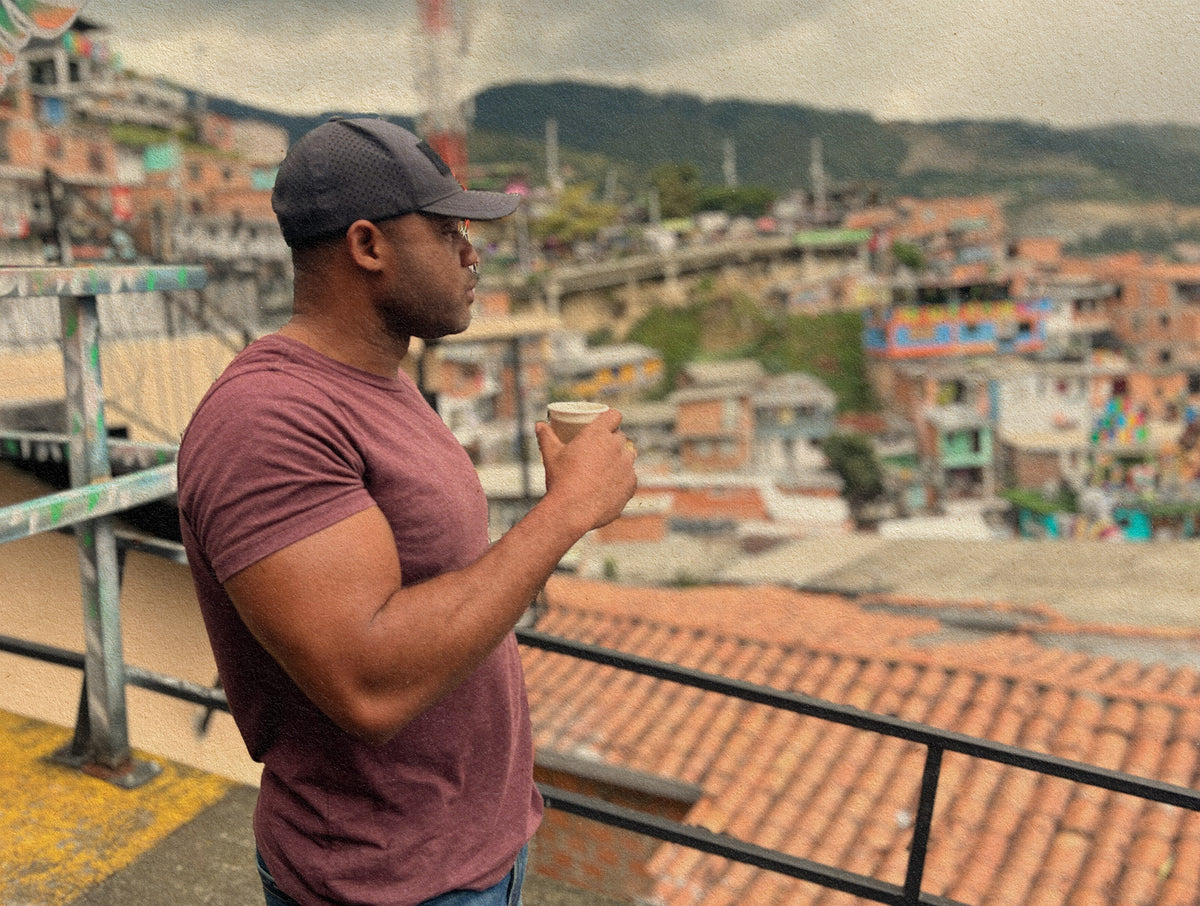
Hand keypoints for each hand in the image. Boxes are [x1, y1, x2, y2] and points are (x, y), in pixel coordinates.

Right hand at [535, 408, 637, 533]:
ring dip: (620, 459)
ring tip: (607, 468)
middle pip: (620, 437)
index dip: (611, 418)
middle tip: (600, 449)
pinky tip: (612, 485)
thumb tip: (539, 425)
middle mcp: (616, 446)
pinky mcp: (631, 484)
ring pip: (628, 457)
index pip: (614, 416)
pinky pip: (630, 478)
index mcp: (598, 434)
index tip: (606, 423)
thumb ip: (546, 437)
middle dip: (613, 441)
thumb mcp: (550, 455)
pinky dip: (622, 480)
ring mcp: (626, 466)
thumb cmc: (561, 480)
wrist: (573, 510)